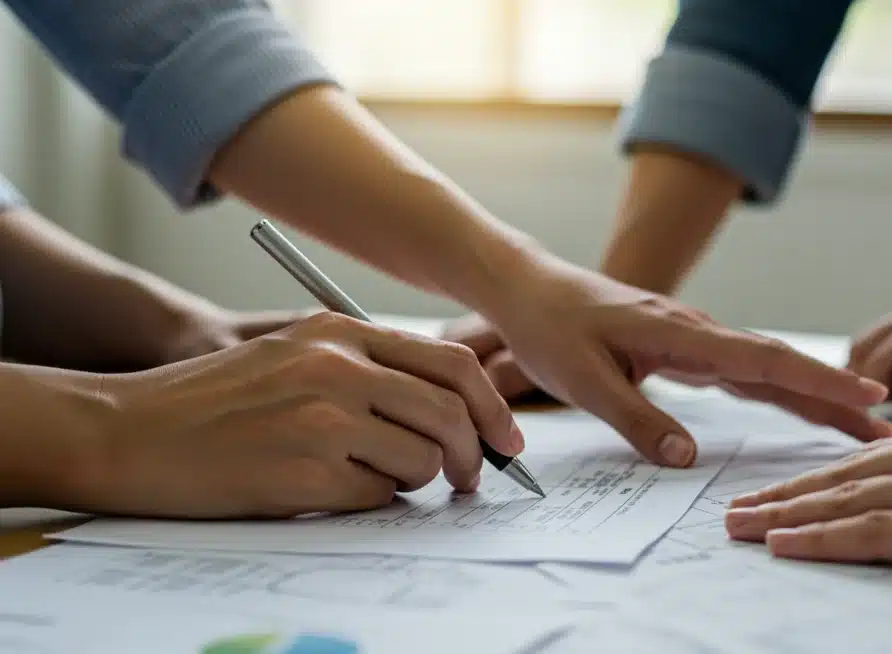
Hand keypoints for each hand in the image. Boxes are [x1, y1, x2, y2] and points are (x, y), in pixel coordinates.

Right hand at [88, 312, 522, 518]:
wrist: (128, 430)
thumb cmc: (212, 400)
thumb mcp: (293, 353)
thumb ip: (366, 367)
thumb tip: (449, 407)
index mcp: (339, 332)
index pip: (451, 363)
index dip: (490, 406)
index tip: (504, 438)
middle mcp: (338, 367)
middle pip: (452, 413)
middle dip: (475, 454)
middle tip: (470, 479)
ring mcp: (323, 418)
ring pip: (423, 461)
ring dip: (416, 482)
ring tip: (375, 480)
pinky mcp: (306, 471)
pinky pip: (379, 498)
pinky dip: (372, 503)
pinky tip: (331, 491)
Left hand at [458, 262, 890, 468]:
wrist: (529, 289)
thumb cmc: (552, 328)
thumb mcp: (584, 379)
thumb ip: (635, 418)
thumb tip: (686, 459)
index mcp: (681, 335)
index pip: (764, 360)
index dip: (817, 381)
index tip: (866, 396)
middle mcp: (697, 333)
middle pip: (779, 366)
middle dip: (833, 394)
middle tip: (884, 423)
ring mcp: (693, 339)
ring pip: (766, 368)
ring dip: (812, 393)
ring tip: (858, 420)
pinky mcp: (683, 347)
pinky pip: (742, 370)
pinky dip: (778, 387)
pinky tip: (796, 400)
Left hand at [725, 407, 891, 590]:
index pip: (879, 459)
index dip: (826, 477)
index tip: (786, 490)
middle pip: (849, 475)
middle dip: (788, 493)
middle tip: (736, 508)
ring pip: (849, 499)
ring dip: (788, 516)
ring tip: (739, 527)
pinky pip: (876, 531)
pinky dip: (823, 538)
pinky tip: (785, 544)